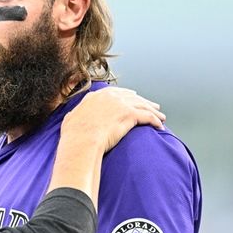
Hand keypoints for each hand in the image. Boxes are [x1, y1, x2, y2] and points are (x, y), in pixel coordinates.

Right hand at [50, 88, 164, 206]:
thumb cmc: (74, 135)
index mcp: (97, 96)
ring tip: (161, 117)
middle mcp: (110, 96)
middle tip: (152, 106)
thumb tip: (72, 117)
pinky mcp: (129, 114)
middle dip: (144, 101)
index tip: (134, 98)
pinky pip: (147, 116)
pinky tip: (160, 126)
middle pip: (133, 97)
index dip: (127, 96)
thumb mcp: (71, 119)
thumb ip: (75, 114)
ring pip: (142, 105)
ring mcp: (121, 104)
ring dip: (154, 111)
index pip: (117, 92)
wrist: (82, 140)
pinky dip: (155, 121)